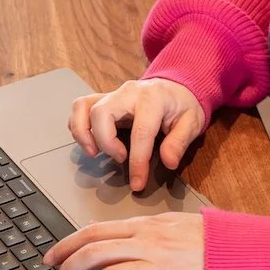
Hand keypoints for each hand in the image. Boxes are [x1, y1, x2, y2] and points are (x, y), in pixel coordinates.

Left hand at [41, 212, 204, 269]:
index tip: (50, 259)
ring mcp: (163, 268)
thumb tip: (101, 235)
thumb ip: (136, 229)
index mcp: (145, 226)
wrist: (240, 253)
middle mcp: (149, 244)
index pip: (95, 232)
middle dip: (70, 269)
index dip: (66, 245)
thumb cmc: (204, 240)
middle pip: (96, 253)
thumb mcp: (168, 223)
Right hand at [68, 79, 203, 191]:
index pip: (140, 132)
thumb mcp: (192, 122)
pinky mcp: (104, 98)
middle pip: (102, 113)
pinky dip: (78, 125)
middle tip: (120, 158)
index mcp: (153, 99)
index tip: (137, 183)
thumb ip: (179, 142)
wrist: (175, 86)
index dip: (138, 161)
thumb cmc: (182, 105)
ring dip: (82, 133)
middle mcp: (128, 93)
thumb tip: (168, 162)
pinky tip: (89, 142)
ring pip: (84, 107)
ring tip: (93, 152)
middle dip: (106, 142)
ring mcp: (113, 94)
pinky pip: (81, 107)